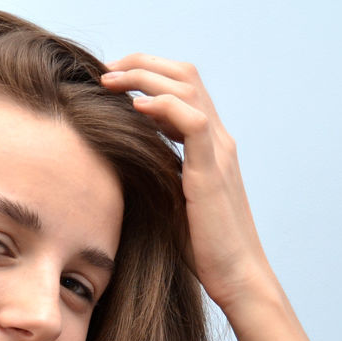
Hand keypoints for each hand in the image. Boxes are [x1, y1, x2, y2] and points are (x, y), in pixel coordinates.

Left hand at [101, 55, 278, 315]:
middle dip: (142, 63)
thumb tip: (118, 163)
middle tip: (105, 70)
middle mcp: (218, 140)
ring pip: (188, 87)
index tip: (111, 81)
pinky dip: (164, 106)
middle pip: (185, 74)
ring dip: (145, 76)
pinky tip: (136, 108)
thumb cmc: (203, 248)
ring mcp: (219, 153)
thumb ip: (157, 174)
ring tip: (111, 80)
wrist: (237, 276)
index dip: (147, 73)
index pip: (183, 87)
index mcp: (209, 145)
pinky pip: (193, 121)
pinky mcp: (213, 172)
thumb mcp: (172, 201)